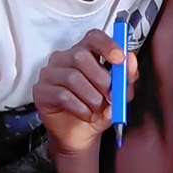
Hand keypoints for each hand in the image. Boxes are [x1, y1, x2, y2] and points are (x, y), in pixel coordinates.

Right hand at [35, 30, 139, 156]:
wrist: (82, 135)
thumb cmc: (98, 110)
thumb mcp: (119, 94)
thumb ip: (126, 77)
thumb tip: (130, 59)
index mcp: (85, 53)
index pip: (93, 38)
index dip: (107, 45)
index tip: (119, 59)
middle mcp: (64, 58)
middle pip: (80, 56)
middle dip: (101, 79)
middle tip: (110, 96)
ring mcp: (49, 73)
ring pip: (72, 77)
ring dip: (91, 97)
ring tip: (96, 108)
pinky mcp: (41, 91)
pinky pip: (62, 95)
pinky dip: (80, 107)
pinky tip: (86, 114)